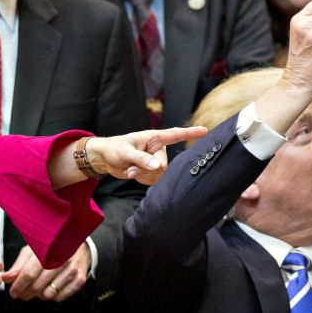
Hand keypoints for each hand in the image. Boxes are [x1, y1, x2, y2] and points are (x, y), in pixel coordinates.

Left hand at [3, 243, 88, 301]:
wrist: (81, 245)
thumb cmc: (55, 247)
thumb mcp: (35, 249)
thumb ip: (19, 264)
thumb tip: (7, 277)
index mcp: (48, 249)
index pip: (29, 274)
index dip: (18, 286)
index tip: (13, 292)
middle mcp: (61, 260)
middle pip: (36, 287)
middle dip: (25, 293)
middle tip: (22, 292)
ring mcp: (72, 271)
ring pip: (47, 295)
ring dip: (39, 294)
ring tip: (39, 287)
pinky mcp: (79, 280)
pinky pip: (59, 298)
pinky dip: (52, 296)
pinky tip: (51, 286)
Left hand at [83, 125, 207, 184]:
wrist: (107, 159)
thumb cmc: (115, 149)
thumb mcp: (126, 152)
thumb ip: (142, 159)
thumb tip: (158, 167)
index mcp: (154, 138)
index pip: (175, 135)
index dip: (190, 133)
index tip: (204, 131)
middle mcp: (158, 149)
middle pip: (163, 165)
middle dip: (146, 169)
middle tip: (132, 165)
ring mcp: (156, 162)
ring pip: (158, 175)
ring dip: (142, 175)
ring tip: (131, 167)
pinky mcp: (152, 172)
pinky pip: (153, 181)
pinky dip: (141, 179)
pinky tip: (134, 172)